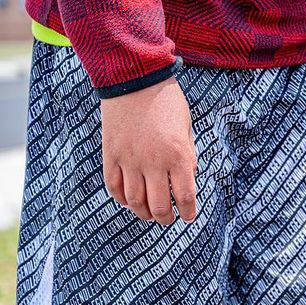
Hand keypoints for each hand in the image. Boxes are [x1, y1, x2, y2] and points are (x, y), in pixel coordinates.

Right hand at [101, 77, 196, 224]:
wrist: (134, 78)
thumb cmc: (167, 101)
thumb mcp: (187, 128)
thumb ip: (188, 155)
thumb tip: (188, 178)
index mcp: (178, 156)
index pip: (185, 197)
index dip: (188, 212)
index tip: (188, 217)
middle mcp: (154, 162)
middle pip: (159, 206)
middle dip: (166, 218)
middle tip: (169, 220)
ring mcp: (130, 159)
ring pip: (134, 201)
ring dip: (143, 213)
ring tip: (149, 215)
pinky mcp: (111, 154)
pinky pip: (113, 185)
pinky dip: (121, 198)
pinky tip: (129, 201)